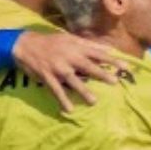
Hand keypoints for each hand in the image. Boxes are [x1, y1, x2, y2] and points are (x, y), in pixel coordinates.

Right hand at [11, 31, 132, 111]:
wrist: (25, 45)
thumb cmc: (51, 42)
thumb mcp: (70, 39)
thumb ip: (89, 45)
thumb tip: (108, 50)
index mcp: (76, 47)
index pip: (98, 54)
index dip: (112, 60)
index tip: (126, 67)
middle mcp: (68, 57)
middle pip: (88, 66)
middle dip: (101, 74)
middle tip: (114, 82)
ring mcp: (57, 68)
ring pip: (72, 80)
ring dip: (83, 91)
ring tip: (94, 101)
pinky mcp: (47, 77)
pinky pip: (56, 90)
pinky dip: (62, 100)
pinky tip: (69, 110)